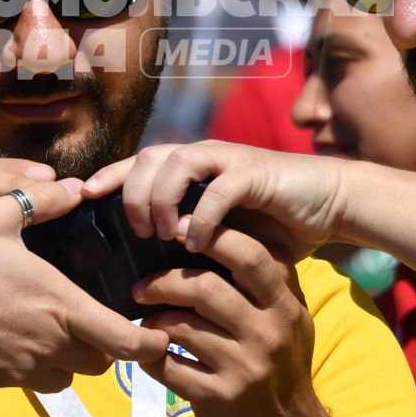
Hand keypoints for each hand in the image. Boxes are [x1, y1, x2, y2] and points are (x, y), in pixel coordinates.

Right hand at [0, 180, 168, 392]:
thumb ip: (42, 201)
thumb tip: (75, 188)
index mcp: (58, 305)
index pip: (126, 342)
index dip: (150, 342)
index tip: (156, 333)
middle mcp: (46, 344)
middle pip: (101, 363)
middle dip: (107, 345)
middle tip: (100, 318)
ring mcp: (18, 368)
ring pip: (67, 376)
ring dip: (71, 357)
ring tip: (56, 326)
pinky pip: (30, 379)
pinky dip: (36, 364)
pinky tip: (15, 334)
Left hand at [84, 140, 342, 262]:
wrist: (330, 203)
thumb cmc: (275, 224)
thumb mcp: (225, 230)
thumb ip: (190, 235)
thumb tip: (144, 261)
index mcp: (196, 168)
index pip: (142, 161)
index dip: (112, 175)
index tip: (85, 198)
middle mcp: (209, 157)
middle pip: (152, 155)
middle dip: (134, 190)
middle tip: (135, 230)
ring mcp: (232, 162)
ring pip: (179, 163)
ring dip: (164, 199)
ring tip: (162, 236)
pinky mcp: (257, 174)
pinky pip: (220, 188)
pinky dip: (203, 216)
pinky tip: (196, 243)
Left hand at [132, 227, 319, 416]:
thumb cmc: (279, 365)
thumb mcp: (288, 319)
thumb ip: (265, 280)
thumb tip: (218, 230)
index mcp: (285, 306)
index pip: (250, 255)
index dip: (211, 235)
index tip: (175, 230)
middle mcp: (269, 333)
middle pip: (205, 287)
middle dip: (163, 282)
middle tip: (141, 286)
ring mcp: (244, 367)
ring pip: (181, 326)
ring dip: (153, 320)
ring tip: (146, 320)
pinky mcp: (219, 397)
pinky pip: (168, 366)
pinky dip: (150, 355)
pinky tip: (149, 352)